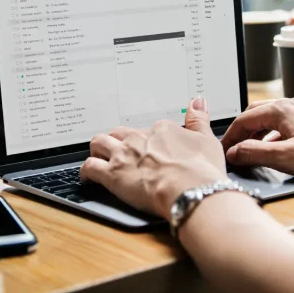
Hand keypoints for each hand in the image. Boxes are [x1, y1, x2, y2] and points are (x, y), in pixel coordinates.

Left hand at [80, 97, 227, 218]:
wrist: (191, 191)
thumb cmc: (201, 171)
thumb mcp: (207, 140)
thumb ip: (198, 120)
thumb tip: (197, 102)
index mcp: (161, 130)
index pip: (149, 130)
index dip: (149, 141)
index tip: (152, 150)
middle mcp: (139, 138)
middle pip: (120, 133)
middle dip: (118, 141)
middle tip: (122, 152)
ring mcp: (124, 155)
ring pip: (99, 143)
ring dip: (98, 149)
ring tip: (100, 157)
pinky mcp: (112, 174)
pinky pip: (90, 167)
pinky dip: (86, 171)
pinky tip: (88, 177)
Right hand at [221, 97, 293, 178]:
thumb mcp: (285, 158)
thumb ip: (254, 153)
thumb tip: (234, 152)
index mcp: (280, 110)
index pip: (243, 120)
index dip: (230, 137)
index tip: (223, 152)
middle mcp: (290, 105)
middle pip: (255, 114)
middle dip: (241, 131)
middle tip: (233, 150)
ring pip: (269, 117)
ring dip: (256, 133)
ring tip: (250, 150)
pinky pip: (283, 122)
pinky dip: (271, 134)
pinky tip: (274, 149)